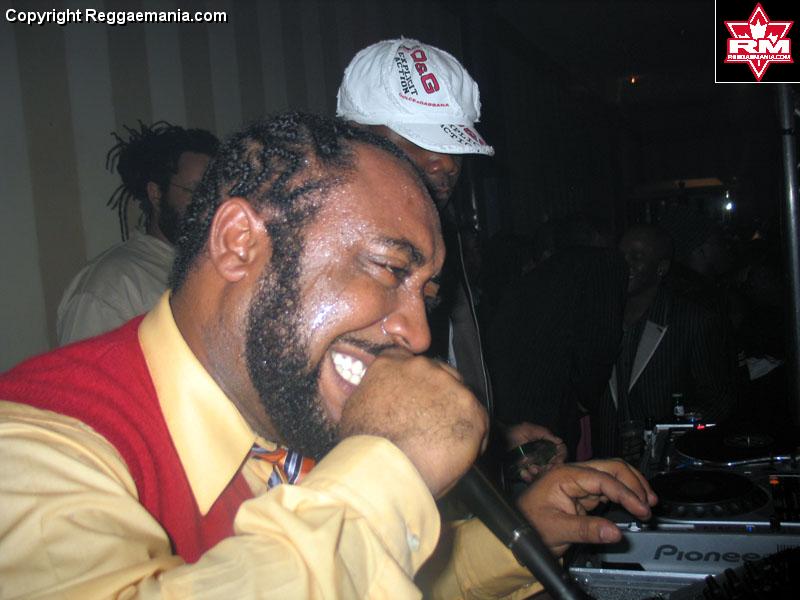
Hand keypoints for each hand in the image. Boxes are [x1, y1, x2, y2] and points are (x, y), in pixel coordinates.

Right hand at [339, 348, 488, 498]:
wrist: (384, 469)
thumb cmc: (363, 447)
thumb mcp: (354, 407)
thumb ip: (373, 391)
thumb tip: (379, 397)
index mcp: (390, 363)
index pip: (406, 361)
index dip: (412, 382)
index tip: (412, 399)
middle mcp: (421, 366)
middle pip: (438, 374)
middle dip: (436, 396)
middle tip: (428, 423)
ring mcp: (449, 385)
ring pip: (458, 396)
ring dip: (453, 415)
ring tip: (441, 444)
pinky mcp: (471, 408)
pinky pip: (478, 419)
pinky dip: (473, 436)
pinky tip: (456, 453)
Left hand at [504, 422, 566, 480]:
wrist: (497, 440)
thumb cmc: (513, 432)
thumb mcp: (529, 429)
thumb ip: (544, 433)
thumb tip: (559, 441)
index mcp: (545, 446)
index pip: (560, 453)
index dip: (561, 457)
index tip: (559, 459)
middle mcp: (541, 457)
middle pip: (554, 466)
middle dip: (551, 468)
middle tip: (547, 467)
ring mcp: (533, 465)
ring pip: (543, 475)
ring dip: (540, 473)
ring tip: (532, 468)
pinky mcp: (524, 472)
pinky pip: (530, 479)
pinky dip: (528, 477)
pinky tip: (524, 471)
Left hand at [516, 459, 657, 555]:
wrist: (517, 530)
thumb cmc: (529, 524)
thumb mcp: (557, 529)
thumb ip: (586, 530)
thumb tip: (615, 532)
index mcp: (565, 476)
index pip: (603, 478)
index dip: (626, 493)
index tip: (642, 509)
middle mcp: (574, 473)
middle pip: (612, 467)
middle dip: (634, 482)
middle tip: (649, 504)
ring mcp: (580, 482)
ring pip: (613, 475)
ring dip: (632, 486)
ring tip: (647, 503)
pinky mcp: (583, 493)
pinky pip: (608, 488)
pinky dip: (624, 494)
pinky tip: (634, 504)